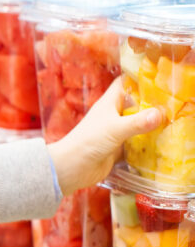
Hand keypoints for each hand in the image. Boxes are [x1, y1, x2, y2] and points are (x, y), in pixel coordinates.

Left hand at [47, 76, 163, 197]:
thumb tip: (159, 114)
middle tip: (174, 103)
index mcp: (109, 103)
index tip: (159, 78)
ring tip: (173, 121)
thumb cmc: (87, 142)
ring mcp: (115, 131)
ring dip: (151, 124)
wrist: (72, 168)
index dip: (139, 78)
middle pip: (135, 104)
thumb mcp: (115, 129)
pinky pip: (136, 142)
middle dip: (152, 103)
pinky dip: (147, 142)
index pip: (124, 84)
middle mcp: (112, 115)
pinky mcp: (118, 147)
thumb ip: (138, 122)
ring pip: (137, 123)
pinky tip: (162, 142)